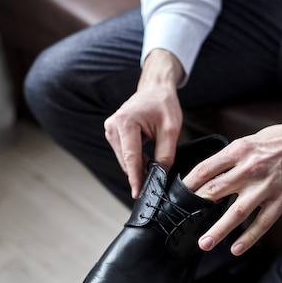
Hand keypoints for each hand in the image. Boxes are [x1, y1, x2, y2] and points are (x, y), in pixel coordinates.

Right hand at [104, 49, 184, 197]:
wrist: (155, 89)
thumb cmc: (163, 104)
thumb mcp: (171, 129)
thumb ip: (166, 154)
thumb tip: (160, 175)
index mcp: (125, 123)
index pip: (131, 158)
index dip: (136, 178)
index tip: (138, 193)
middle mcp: (113, 126)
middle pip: (127, 161)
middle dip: (140, 173)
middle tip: (157, 181)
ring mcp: (110, 130)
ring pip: (125, 160)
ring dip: (139, 166)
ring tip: (155, 164)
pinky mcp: (113, 134)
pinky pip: (124, 155)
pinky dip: (136, 160)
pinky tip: (147, 159)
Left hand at [182, 101, 281, 255]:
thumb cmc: (273, 141)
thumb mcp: (244, 142)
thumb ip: (225, 160)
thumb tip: (202, 178)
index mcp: (237, 152)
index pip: (204, 170)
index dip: (188, 185)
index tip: (177, 197)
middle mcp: (249, 169)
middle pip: (215, 192)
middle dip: (196, 209)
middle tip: (183, 223)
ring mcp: (265, 187)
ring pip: (237, 212)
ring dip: (219, 230)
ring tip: (205, 243)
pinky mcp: (280, 200)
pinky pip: (262, 223)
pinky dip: (248, 238)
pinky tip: (236, 248)